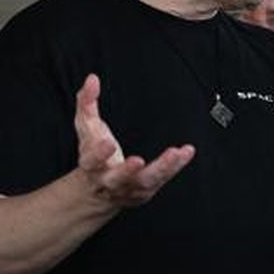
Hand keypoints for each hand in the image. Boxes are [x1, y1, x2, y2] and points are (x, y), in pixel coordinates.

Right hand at [74, 74, 194, 207]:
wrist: (96, 193)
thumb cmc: (92, 156)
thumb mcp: (86, 129)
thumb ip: (86, 103)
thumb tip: (92, 79)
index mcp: (91, 166)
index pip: (90, 161)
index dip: (98, 153)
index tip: (108, 143)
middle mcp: (109, 181)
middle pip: (116, 179)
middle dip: (126, 171)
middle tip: (138, 161)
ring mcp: (128, 188)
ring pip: (145, 181)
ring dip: (161, 168)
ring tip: (175, 153)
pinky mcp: (145, 190)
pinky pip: (162, 179)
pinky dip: (175, 166)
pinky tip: (186, 152)